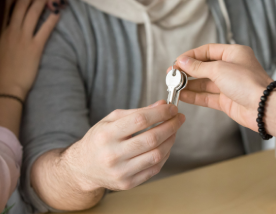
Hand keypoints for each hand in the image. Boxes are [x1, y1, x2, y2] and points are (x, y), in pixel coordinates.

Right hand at [0, 0, 59, 99]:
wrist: (5, 87)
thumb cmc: (2, 73)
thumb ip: (3, 39)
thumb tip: (7, 34)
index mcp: (0, 32)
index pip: (6, 9)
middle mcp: (10, 32)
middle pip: (20, 7)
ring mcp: (22, 39)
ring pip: (31, 14)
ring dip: (40, 1)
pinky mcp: (35, 48)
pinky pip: (45, 30)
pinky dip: (52, 20)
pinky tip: (58, 12)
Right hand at [63, 100, 184, 191]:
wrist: (83, 167)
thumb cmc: (99, 140)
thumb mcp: (111, 120)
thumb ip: (137, 112)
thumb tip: (162, 105)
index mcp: (107, 135)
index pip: (140, 120)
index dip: (160, 113)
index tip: (172, 108)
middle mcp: (112, 154)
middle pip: (151, 138)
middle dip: (171, 126)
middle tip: (179, 118)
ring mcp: (121, 171)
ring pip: (156, 155)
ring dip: (170, 140)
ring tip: (173, 130)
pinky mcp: (128, 183)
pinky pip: (154, 168)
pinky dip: (165, 155)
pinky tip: (165, 145)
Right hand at [174, 44, 275, 135]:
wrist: (264, 108)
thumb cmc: (248, 83)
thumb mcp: (219, 69)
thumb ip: (199, 67)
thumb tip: (182, 62)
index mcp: (233, 54)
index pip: (207, 51)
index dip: (190, 56)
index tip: (177, 62)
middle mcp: (231, 68)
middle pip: (204, 67)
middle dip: (187, 71)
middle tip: (171, 75)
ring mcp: (228, 85)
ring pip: (204, 83)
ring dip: (188, 84)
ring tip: (173, 86)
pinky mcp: (226, 100)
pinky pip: (207, 96)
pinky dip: (194, 96)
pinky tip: (182, 95)